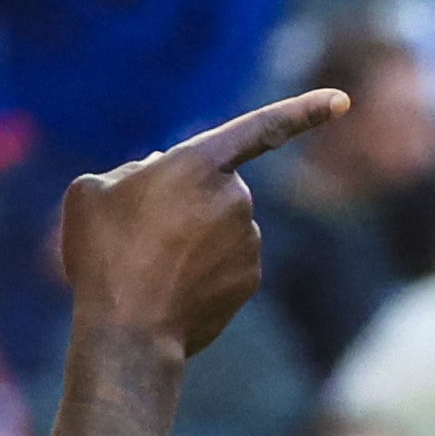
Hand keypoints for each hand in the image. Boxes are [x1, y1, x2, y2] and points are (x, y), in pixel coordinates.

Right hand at [64, 92, 329, 355]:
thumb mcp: (91, 193)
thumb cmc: (103, 257)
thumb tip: (159, 171)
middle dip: (186, 202)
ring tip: (147, 267)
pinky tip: (169, 289)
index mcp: (201, 163)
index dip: (304, 110)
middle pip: (214, 188)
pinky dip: (201, 271)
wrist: (127, 334)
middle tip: (139, 234)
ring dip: (190, 238)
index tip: (343, 101)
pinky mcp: (250, 279)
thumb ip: (130, 171)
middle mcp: (237, 198)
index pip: (261, 128)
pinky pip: (225, 261)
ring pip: (219, 226)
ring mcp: (248, 241)